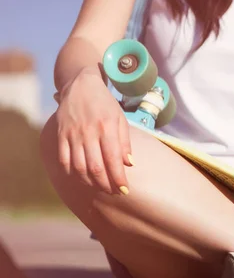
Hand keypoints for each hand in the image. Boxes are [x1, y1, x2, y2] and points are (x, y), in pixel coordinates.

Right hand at [54, 68, 132, 194]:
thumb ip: (125, 142)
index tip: (124, 190)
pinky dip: (72, 173)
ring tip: (100, 187)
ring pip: (79, 167)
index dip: (118, 178)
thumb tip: (129, 164)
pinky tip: (82, 178)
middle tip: (113, 192)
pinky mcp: (61, 135)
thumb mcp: (121, 119)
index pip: (113, 160)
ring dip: (90, 182)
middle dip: (106, 185)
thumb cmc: (105, 104)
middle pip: (95, 167)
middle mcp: (89, 132)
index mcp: (107, 128)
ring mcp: (72, 134)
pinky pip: (64, 159)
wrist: (81, 85)